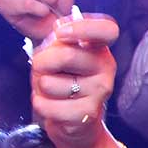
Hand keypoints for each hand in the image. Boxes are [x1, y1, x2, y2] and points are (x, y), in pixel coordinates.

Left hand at [31, 12, 119, 147]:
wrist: (73, 120)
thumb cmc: (63, 80)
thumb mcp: (59, 53)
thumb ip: (59, 39)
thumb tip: (59, 29)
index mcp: (100, 48)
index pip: (107, 29)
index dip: (83, 27)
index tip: (60, 33)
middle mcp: (106, 67)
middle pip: (66, 55)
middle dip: (41, 63)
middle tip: (42, 69)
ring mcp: (100, 92)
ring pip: (50, 83)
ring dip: (40, 87)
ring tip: (51, 91)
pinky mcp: (88, 114)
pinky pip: (48, 106)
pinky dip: (40, 104)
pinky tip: (51, 105)